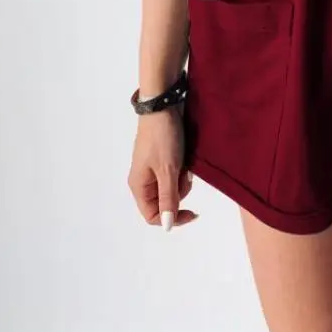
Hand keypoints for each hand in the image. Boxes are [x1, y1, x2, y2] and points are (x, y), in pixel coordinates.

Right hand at [128, 107, 197, 228]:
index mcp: (138, 185)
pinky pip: (175, 172)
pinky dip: (182, 168)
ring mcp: (153, 167)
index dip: (173, 218)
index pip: (153, 216)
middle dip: (179, 191)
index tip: (193, 212)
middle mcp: (143, 179)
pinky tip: (185, 156)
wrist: (164, 105)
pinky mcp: (162, 157)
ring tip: (184, 161)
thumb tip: (167, 227)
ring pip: (172, 186)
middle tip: (184, 173)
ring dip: (182, 178)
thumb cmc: (163, 138)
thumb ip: (168, 199)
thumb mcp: (168, 170)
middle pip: (165, 201)